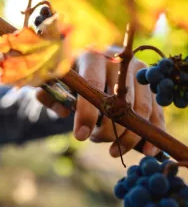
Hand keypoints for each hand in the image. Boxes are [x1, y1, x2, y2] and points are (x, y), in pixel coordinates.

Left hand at [37, 48, 165, 157]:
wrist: (90, 60)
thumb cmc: (70, 75)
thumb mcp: (53, 82)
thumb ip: (49, 96)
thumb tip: (64, 113)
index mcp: (92, 56)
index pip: (93, 85)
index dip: (87, 113)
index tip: (81, 136)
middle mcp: (118, 61)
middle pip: (118, 101)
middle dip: (107, 129)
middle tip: (94, 140)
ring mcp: (138, 71)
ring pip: (140, 109)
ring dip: (128, 136)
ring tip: (113, 149)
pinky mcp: (149, 83)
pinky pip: (156, 111)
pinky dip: (152, 132)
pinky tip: (147, 150)